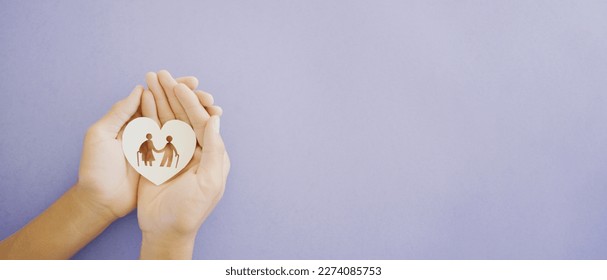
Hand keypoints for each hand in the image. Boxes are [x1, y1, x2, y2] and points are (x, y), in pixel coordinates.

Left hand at [76, 76, 199, 218]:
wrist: (100, 201)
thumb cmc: (95, 169)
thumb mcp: (100, 135)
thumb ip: (119, 112)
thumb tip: (139, 90)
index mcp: (131, 120)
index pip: (157, 97)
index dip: (175, 89)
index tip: (192, 82)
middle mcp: (147, 130)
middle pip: (173, 109)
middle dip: (192, 100)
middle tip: (208, 96)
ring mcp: (157, 146)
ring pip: (181, 124)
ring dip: (197, 115)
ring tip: (214, 109)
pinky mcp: (165, 162)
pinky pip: (182, 145)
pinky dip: (196, 135)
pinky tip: (210, 128)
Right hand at [137, 71, 228, 258]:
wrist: (165, 231)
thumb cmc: (190, 211)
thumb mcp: (210, 183)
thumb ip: (215, 150)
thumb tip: (216, 120)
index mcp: (211, 154)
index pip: (202, 121)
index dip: (191, 102)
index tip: (180, 85)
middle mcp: (194, 149)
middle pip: (184, 115)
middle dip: (173, 94)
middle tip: (161, 73)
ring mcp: (175, 151)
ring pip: (168, 119)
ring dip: (160, 98)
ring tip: (150, 77)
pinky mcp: (157, 156)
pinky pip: (153, 130)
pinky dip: (148, 113)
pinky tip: (143, 97)